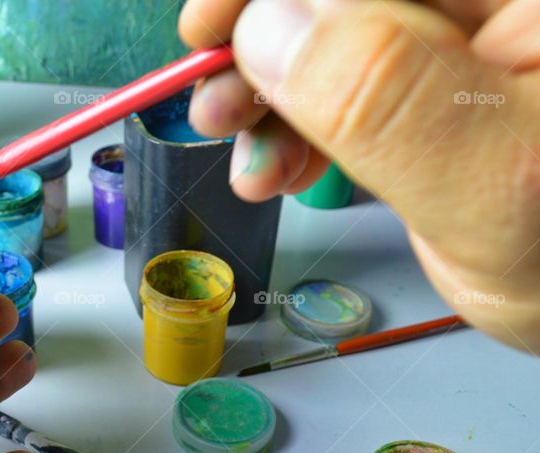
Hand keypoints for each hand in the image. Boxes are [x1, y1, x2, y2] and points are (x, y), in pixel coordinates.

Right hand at [179, 0, 539, 351]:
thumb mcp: (493, 184)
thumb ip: (386, 98)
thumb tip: (268, 26)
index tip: (208, 28)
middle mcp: (494, 2)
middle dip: (263, 43)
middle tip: (216, 106)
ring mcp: (462, 43)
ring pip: (331, 36)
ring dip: (269, 95)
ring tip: (249, 160)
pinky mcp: (433, 89)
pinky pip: (342, 85)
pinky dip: (295, 127)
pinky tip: (277, 170)